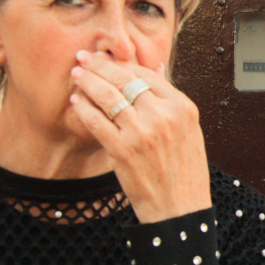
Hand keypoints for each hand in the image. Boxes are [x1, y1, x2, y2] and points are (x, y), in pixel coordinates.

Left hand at [68, 50, 211, 222]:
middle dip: (100, 65)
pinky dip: (84, 109)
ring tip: (77, 74)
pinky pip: (97, 122)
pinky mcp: (123, 151)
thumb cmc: (185, 170)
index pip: (146, 74)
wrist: (180, 208)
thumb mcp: (188, 129)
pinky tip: (76, 102)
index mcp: (182, 107)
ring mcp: (142, 133)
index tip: (107, 57)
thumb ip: (171, 98)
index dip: (122, 63)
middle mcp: (164, 116)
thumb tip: (157, 68)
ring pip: (108, 97)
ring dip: (88, 82)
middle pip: (125, 80)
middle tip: (83, 56)